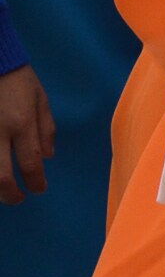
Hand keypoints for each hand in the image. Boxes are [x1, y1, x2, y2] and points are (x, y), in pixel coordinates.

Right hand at [0, 65, 52, 203]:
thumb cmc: (16, 77)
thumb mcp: (39, 98)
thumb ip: (45, 128)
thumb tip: (49, 157)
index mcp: (21, 123)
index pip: (31, 163)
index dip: (35, 182)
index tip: (38, 189)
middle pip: (1, 176)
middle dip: (10, 194)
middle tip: (17, 199)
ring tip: (1, 191)